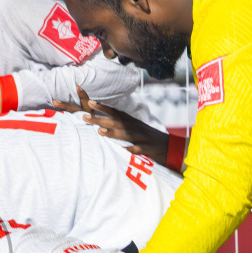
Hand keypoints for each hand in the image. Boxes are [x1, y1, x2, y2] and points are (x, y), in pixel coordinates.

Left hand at [51, 86, 174, 163]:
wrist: (168, 146)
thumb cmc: (146, 137)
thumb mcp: (133, 127)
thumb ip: (118, 124)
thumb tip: (100, 123)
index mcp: (129, 121)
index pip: (113, 112)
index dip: (101, 107)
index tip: (89, 102)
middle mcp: (133, 127)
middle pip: (114, 122)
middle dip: (99, 119)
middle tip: (83, 117)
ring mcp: (139, 137)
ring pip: (124, 134)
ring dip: (112, 132)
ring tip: (99, 132)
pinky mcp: (146, 148)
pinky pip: (137, 149)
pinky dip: (130, 149)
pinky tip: (123, 150)